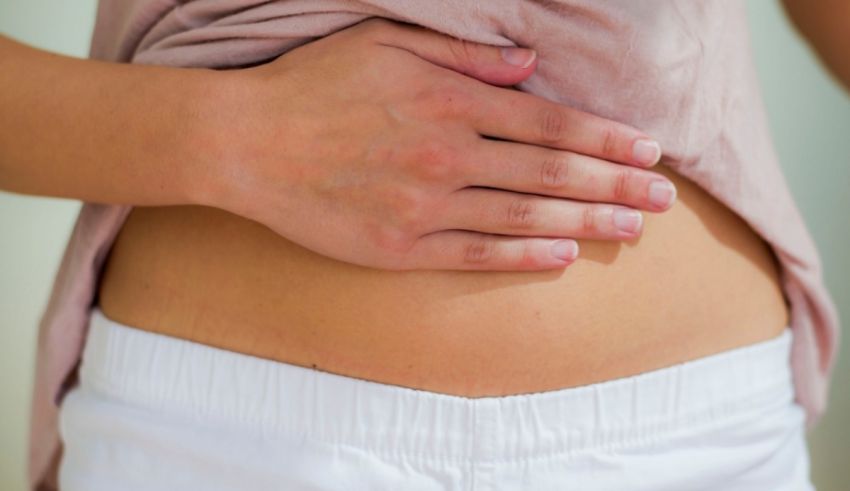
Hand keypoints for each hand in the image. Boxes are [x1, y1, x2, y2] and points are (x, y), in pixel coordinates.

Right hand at [198, 18, 676, 270]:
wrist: (246, 143)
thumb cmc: (314, 85)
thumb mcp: (387, 42)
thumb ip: (464, 55)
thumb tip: (528, 66)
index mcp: (450, 101)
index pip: (550, 124)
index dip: (605, 139)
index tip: (648, 152)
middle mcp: (448, 154)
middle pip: (551, 174)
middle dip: (616, 186)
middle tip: (664, 201)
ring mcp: (426, 206)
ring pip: (524, 218)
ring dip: (585, 224)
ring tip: (631, 231)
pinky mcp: (401, 247)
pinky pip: (475, 255)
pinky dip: (522, 258)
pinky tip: (561, 258)